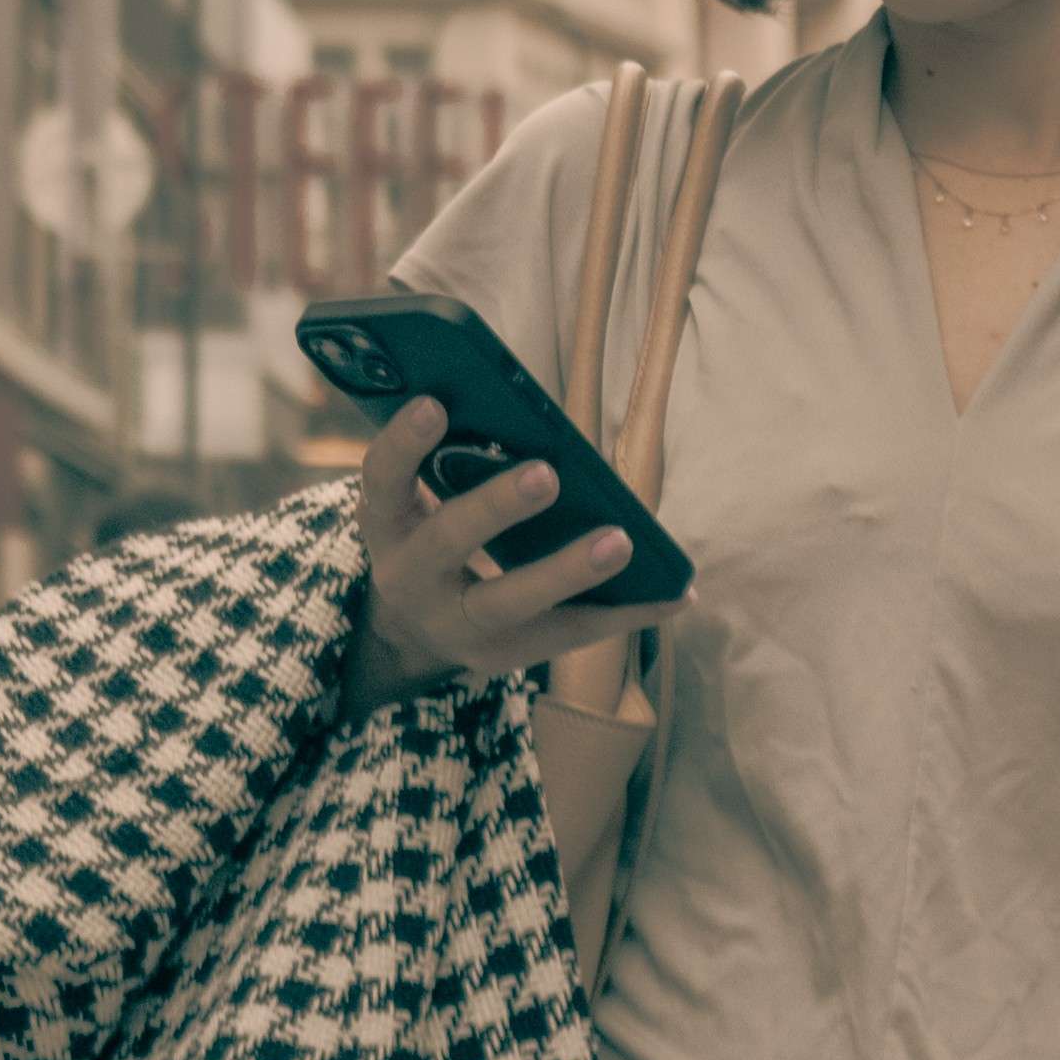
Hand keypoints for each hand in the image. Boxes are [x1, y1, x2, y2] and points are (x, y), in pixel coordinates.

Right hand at [354, 402, 684, 708]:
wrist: (409, 632)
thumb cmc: (427, 534)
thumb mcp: (414, 501)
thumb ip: (445, 461)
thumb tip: (513, 408)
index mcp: (386, 523)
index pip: (381, 478)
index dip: (404, 443)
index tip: (435, 402)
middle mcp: (411, 578)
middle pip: (448, 542)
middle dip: (496, 507)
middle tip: (546, 473)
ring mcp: (458, 626)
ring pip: (513, 603)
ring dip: (569, 571)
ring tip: (623, 540)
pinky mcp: (506, 657)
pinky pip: (572, 634)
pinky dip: (628, 612)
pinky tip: (678, 591)